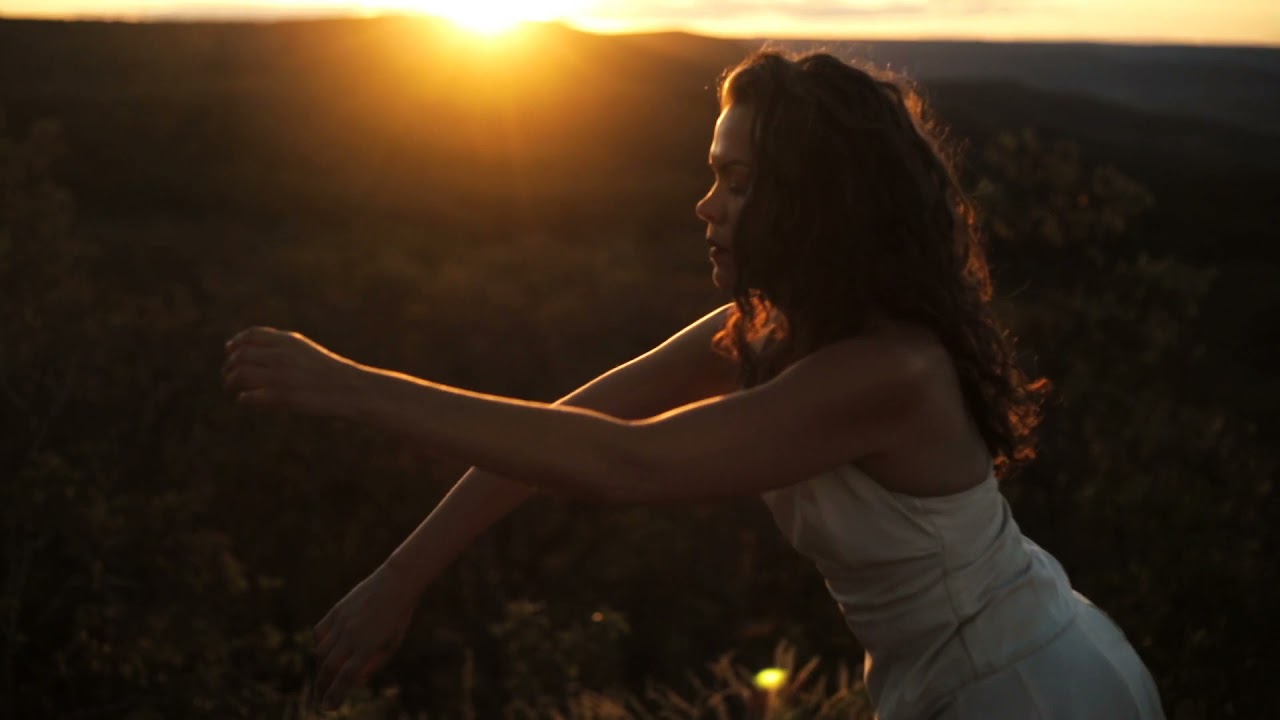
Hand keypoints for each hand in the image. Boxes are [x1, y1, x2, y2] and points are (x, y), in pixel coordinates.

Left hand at [222, 327, 366, 416]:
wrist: (350, 389)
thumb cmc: (327, 371)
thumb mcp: (304, 350)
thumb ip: (280, 346)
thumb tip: (251, 348)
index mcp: (288, 341)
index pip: (250, 335)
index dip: (235, 343)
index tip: (229, 351)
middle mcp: (281, 355)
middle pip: (241, 355)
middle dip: (229, 366)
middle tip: (227, 375)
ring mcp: (281, 376)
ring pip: (241, 375)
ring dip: (231, 382)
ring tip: (232, 389)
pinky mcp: (283, 396)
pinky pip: (250, 396)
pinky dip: (244, 398)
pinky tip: (245, 399)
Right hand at [312, 564, 418, 710]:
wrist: (396, 583)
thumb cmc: (398, 617)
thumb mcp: (392, 645)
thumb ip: (373, 665)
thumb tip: (354, 682)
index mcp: (368, 646)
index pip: (345, 677)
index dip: (335, 695)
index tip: (328, 708)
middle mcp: (352, 635)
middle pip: (328, 667)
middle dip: (322, 686)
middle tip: (321, 698)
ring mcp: (341, 622)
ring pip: (320, 651)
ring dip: (320, 668)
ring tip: (324, 676)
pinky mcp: (336, 610)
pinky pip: (320, 632)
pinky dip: (319, 645)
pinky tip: (324, 651)